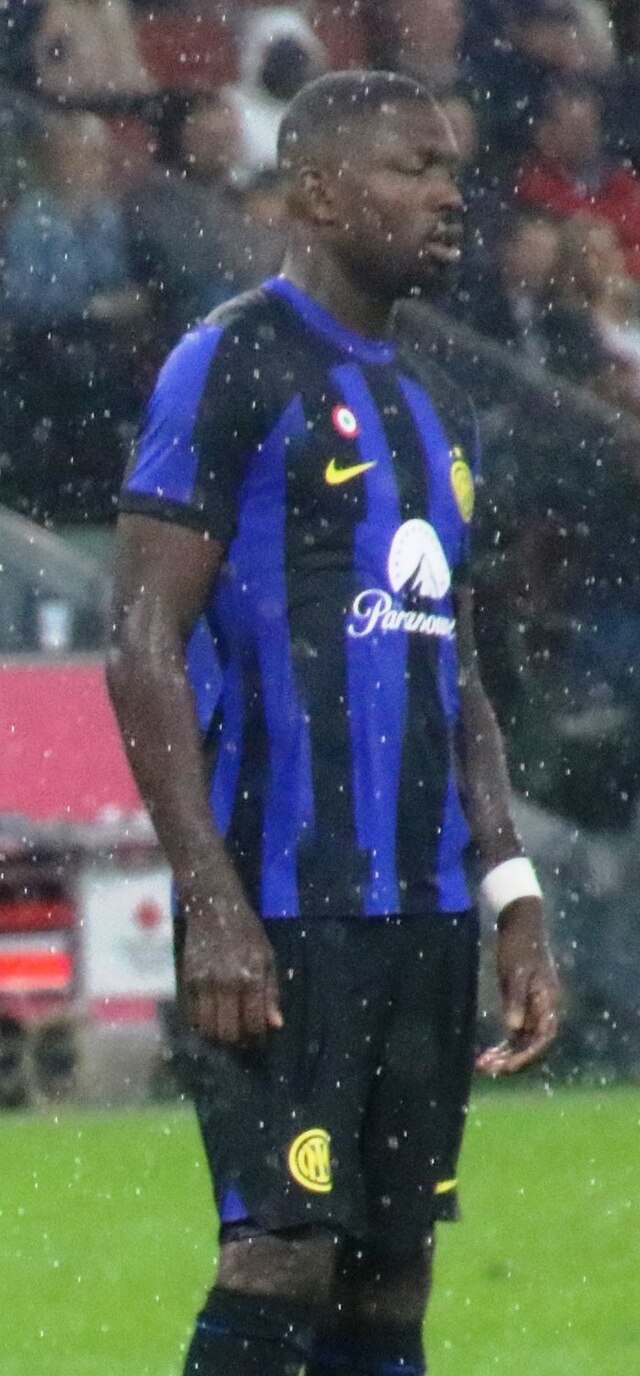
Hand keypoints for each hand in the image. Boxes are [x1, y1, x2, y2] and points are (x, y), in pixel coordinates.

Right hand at [182, 895, 282, 1044]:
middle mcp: (225, 983)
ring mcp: (203, 983)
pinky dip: (201, 1025)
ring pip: (207, 1029)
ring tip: (227, 1031)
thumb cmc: (247, 933)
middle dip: (237, 1042)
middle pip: (228, 1032)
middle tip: (242, 1040)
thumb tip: (275, 1025)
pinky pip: (192, 1016)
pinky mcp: (186, 980)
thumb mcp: (267, 957)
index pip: (253, 1024)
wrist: (214, 908)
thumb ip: (271, 992)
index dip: (258, 1038)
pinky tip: (211, 1020)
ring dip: (217, 1038)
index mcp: (250, 977)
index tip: (259, 1039)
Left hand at [476, 896, 560, 1075]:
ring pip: (523, 1043)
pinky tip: (486, 1054)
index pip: (543, 1039)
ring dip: (505, 1056)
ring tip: (481, 1065)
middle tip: (486, 1068)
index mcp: (548, 1003)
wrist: (519, 924)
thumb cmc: (519, 945)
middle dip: (511, 1061)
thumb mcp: (515, 972)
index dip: (526, 1057)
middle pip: (532, 1047)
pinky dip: (503, 1046)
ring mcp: (534, 1010)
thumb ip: (515, 999)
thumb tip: (513, 1028)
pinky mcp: (522, 1007)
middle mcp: (544, 1011)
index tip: (506, 1066)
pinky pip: (516, 1035)